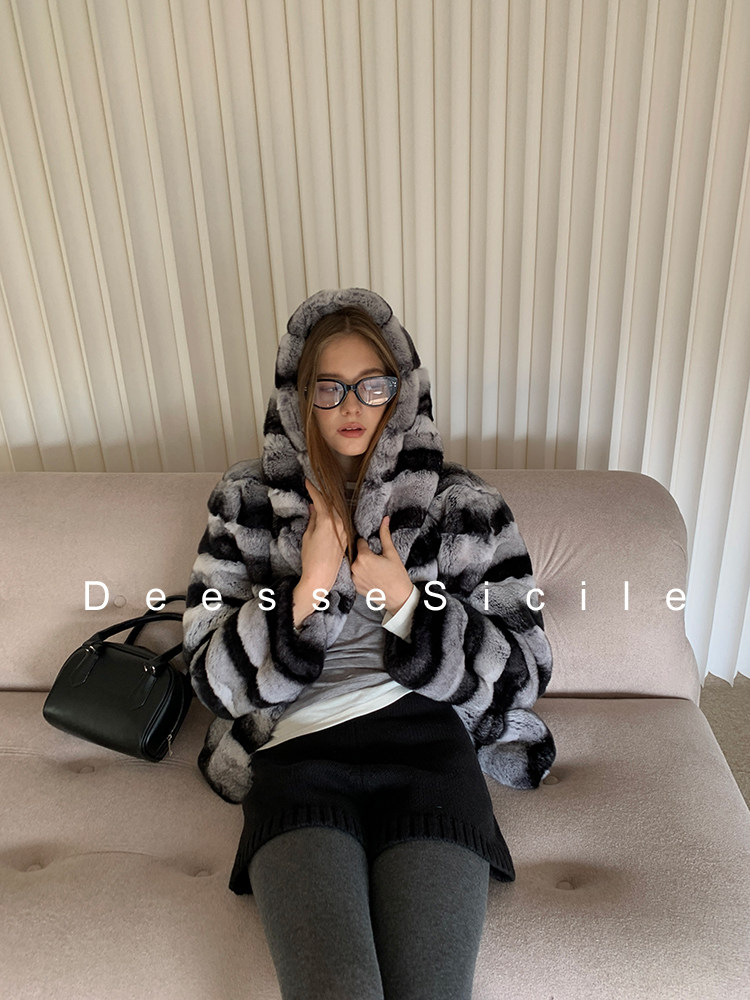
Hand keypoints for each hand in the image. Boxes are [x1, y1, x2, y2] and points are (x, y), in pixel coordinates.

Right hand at [299, 479, 346, 595]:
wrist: (321, 576)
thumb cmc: (311, 558)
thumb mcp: (308, 536)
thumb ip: (312, 519)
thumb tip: (314, 508)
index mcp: (328, 521)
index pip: (321, 500)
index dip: (313, 489)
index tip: (308, 482)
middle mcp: (339, 524)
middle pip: (331, 504)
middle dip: (322, 495)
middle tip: (314, 488)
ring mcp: (344, 531)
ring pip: (337, 512)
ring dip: (329, 504)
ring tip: (320, 498)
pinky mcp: (346, 538)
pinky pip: (341, 521)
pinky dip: (334, 515)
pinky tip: (329, 513)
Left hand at [350, 516, 412, 614]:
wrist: (399, 597)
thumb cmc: (397, 575)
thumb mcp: (391, 553)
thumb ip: (385, 535)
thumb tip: (385, 519)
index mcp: (363, 557)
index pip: (360, 541)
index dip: (368, 543)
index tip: (375, 547)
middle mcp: (355, 567)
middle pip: (357, 553)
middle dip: (365, 554)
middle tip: (377, 559)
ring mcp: (354, 578)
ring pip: (355, 564)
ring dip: (362, 564)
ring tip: (375, 569)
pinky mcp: (355, 587)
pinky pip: (355, 575)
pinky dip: (361, 574)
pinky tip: (372, 576)